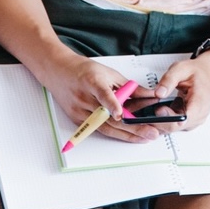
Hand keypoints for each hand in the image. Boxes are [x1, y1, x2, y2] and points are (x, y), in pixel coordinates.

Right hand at [44, 52, 161, 143]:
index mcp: (91, 81)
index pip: (102, 94)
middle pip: (108, 117)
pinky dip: (117, 134)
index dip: (111, 104)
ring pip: (105, 127)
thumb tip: (150, 95)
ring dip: (127, 134)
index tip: (120, 113)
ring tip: (145, 137)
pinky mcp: (77, 120)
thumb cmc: (83, 71)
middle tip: (151, 132)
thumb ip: (129, 87)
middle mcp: (83, 98)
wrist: (58, 72)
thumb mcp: (109, 73)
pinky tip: (131, 136)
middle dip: (132, 127)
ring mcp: (79, 111)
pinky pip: (100, 130)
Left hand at [141, 50, 209, 134]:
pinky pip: (173, 127)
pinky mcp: (188, 123)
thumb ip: (169, 79)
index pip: (186, 117)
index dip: (171, 117)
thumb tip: (158, 92)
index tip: (159, 109)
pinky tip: (158, 112)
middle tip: (148, 109)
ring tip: (153, 108)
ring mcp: (194, 121)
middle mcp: (199, 115)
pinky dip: (163, 121)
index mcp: (200, 101)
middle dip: (159, 119)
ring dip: (160, 122)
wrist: (209, 76)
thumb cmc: (197, 73)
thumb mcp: (182, 69)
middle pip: (176, 126)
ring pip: (172, 129)